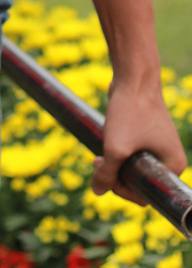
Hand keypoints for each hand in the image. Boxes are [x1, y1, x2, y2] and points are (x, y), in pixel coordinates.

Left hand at [92, 79, 186, 202]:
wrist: (133, 77)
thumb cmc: (131, 112)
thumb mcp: (116, 148)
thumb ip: (107, 173)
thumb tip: (97, 191)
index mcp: (173, 166)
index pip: (147, 194)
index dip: (124, 190)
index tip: (107, 178)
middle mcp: (169, 157)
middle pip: (139, 180)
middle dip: (116, 176)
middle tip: (98, 164)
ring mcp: (157, 145)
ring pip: (132, 166)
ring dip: (114, 163)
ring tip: (97, 158)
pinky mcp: (145, 133)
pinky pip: (131, 151)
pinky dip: (117, 150)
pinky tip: (105, 142)